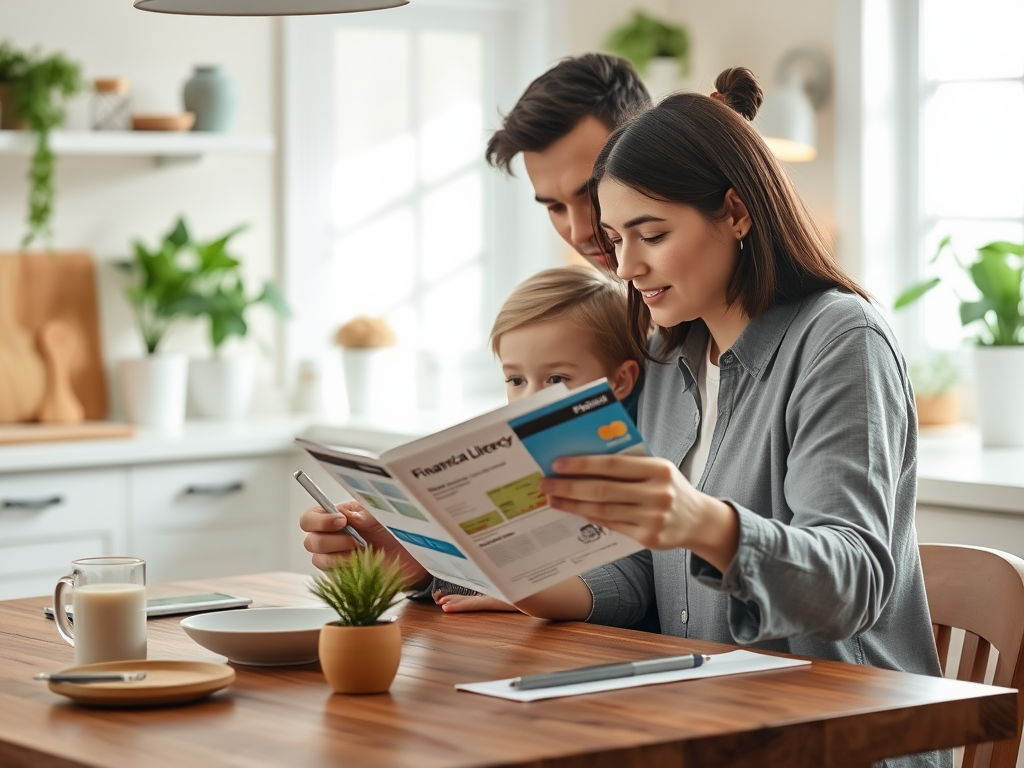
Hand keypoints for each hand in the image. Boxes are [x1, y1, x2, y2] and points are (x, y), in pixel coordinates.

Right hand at [300, 501, 429, 587]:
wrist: (409, 556)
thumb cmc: (393, 531)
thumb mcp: (381, 516)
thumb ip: (362, 514)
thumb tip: (345, 514)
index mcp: (335, 517)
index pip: (309, 518)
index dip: (319, 521)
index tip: (341, 521)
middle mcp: (330, 537)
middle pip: (311, 541)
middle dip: (333, 541)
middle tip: (356, 540)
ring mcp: (334, 557)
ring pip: (319, 560)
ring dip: (341, 557)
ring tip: (362, 552)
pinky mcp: (341, 575)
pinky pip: (332, 575)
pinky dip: (347, 569)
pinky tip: (362, 564)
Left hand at [539, 455, 739, 571]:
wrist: (697, 520)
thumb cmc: (670, 488)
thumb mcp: (657, 470)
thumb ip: (628, 466)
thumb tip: (583, 464)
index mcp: (659, 469)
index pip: (613, 464)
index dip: (583, 464)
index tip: (558, 464)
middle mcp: (658, 494)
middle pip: (603, 489)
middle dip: (569, 486)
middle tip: (546, 483)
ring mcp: (653, 518)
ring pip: (603, 510)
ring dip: (573, 504)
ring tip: (553, 499)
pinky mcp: (648, 538)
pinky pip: (611, 525)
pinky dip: (590, 516)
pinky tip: (574, 510)